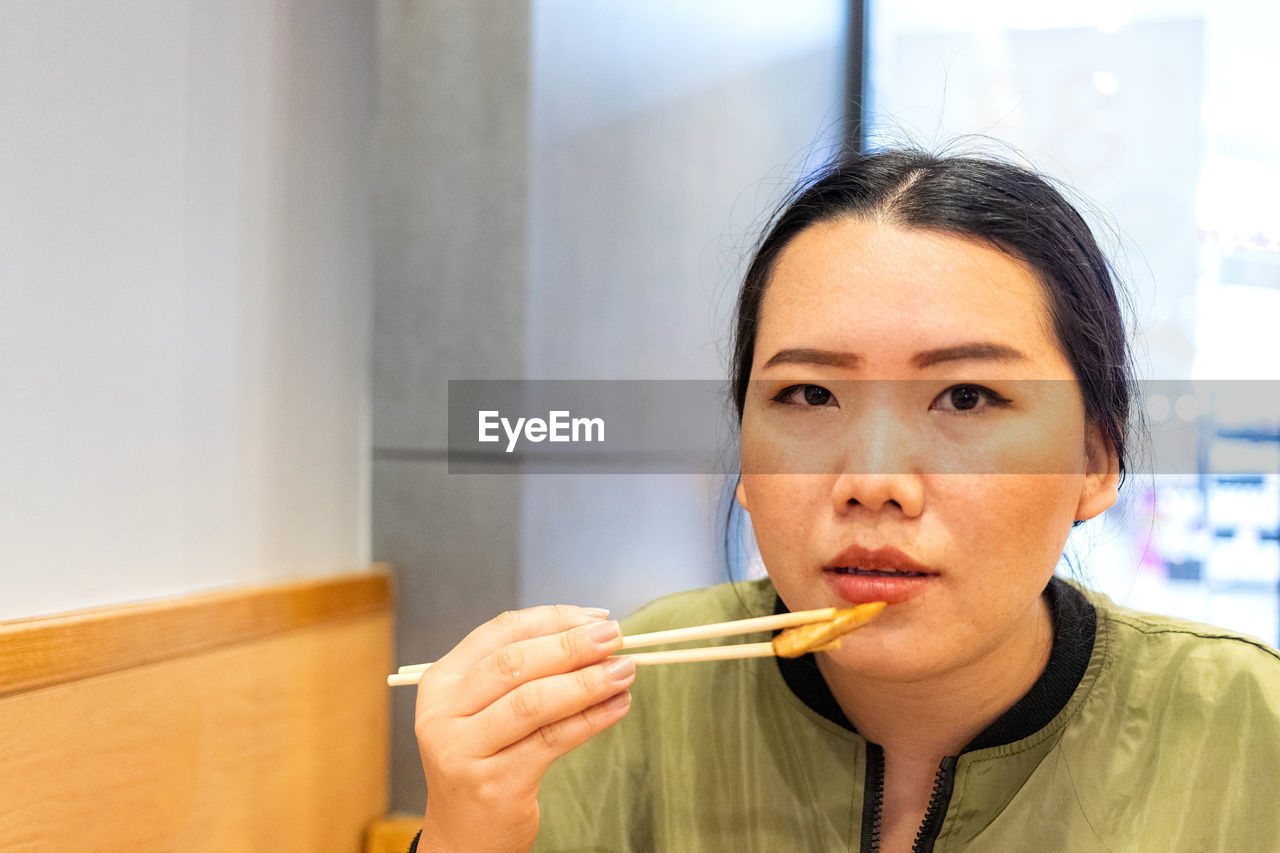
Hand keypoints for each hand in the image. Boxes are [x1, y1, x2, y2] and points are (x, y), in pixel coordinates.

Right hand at [414, 605, 635, 851]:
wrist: (464, 838)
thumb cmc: (485, 761)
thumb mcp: (487, 709)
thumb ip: (524, 671)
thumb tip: (590, 631)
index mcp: (442, 682)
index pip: (499, 633)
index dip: (551, 619)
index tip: (594, 617)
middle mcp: (443, 713)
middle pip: (516, 664)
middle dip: (571, 646)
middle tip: (614, 637)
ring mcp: (463, 750)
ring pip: (534, 702)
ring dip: (586, 682)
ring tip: (624, 671)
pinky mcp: (493, 784)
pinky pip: (551, 741)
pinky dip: (590, 720)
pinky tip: (617, 707)